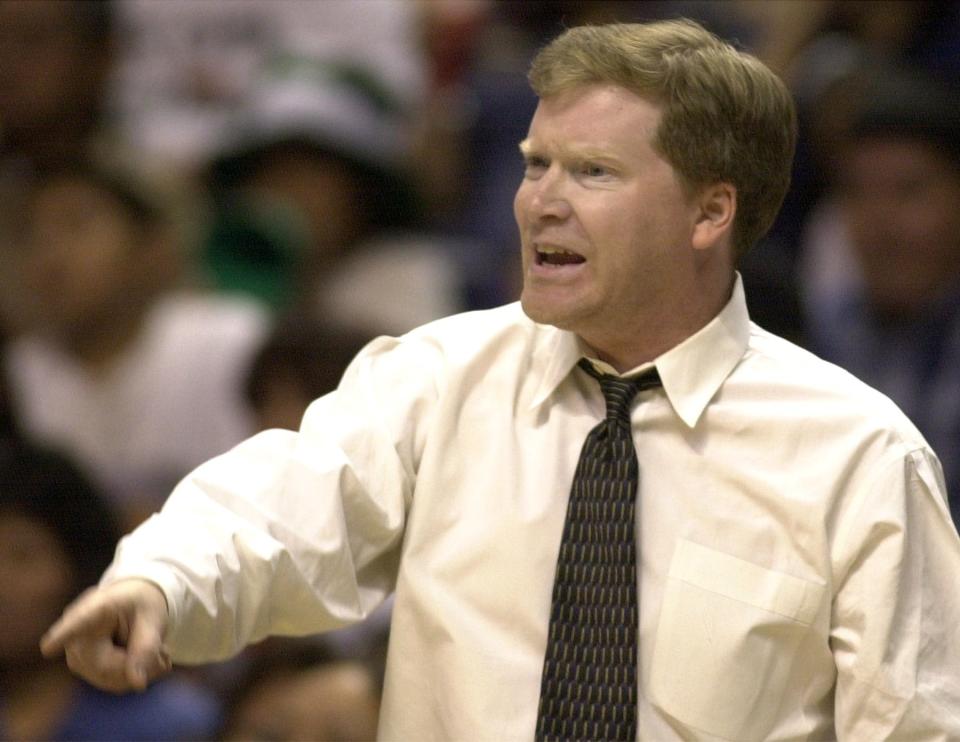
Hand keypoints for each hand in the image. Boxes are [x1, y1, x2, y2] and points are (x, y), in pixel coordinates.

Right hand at [40, 578, 171, 692]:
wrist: (133, 601)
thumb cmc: (142, 604)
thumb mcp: (153, 618)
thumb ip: (147, 647)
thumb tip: (137, 684)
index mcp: (96, 607)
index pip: (79, 622)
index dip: (64, 634)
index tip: (49, 646)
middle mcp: (78, 632)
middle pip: (105, 666)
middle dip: (139, 667)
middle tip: (165, 656)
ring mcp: (76, 653)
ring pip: (109, 679)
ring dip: (139, 673)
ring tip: (157, 653)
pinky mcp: (84, 668)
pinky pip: (111, 682)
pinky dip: (133, 677)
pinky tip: (144, 661)